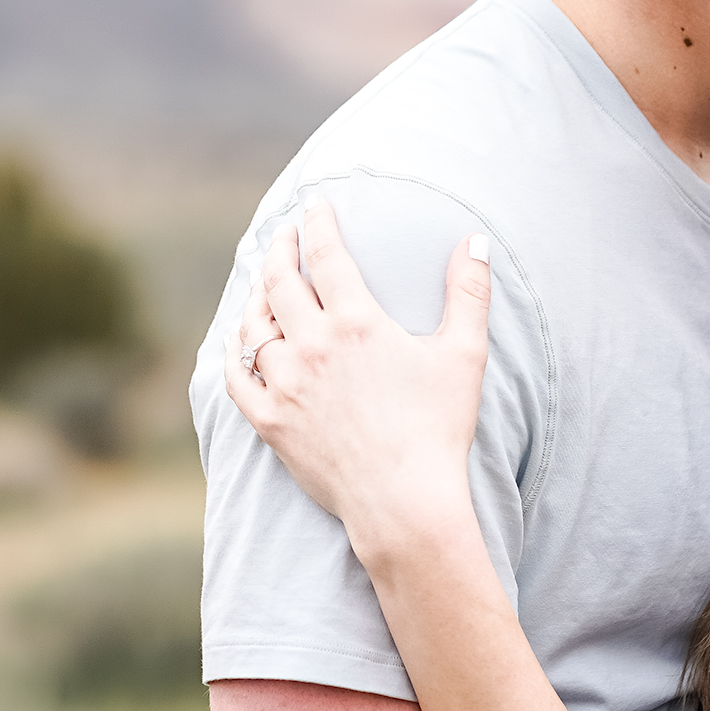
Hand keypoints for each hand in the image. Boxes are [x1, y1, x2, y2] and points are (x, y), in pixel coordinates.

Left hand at [224, 200, 492, 560]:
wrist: (404, 503)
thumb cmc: (439, 430)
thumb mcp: (464, 355)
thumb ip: (469, 292)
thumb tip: (475, 241)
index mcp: (357, 323)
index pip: (327, 255)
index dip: (318, 223)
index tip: (314, 207)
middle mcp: (312, 347)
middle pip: (280, 281)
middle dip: (279, 248)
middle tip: (282, 234)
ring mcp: (285, 385)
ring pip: (254, 324)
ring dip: (256, 295)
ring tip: (263, 281)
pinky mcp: (269, 421)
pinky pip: (236, 375)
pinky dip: (234, 349)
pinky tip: (238, 339)